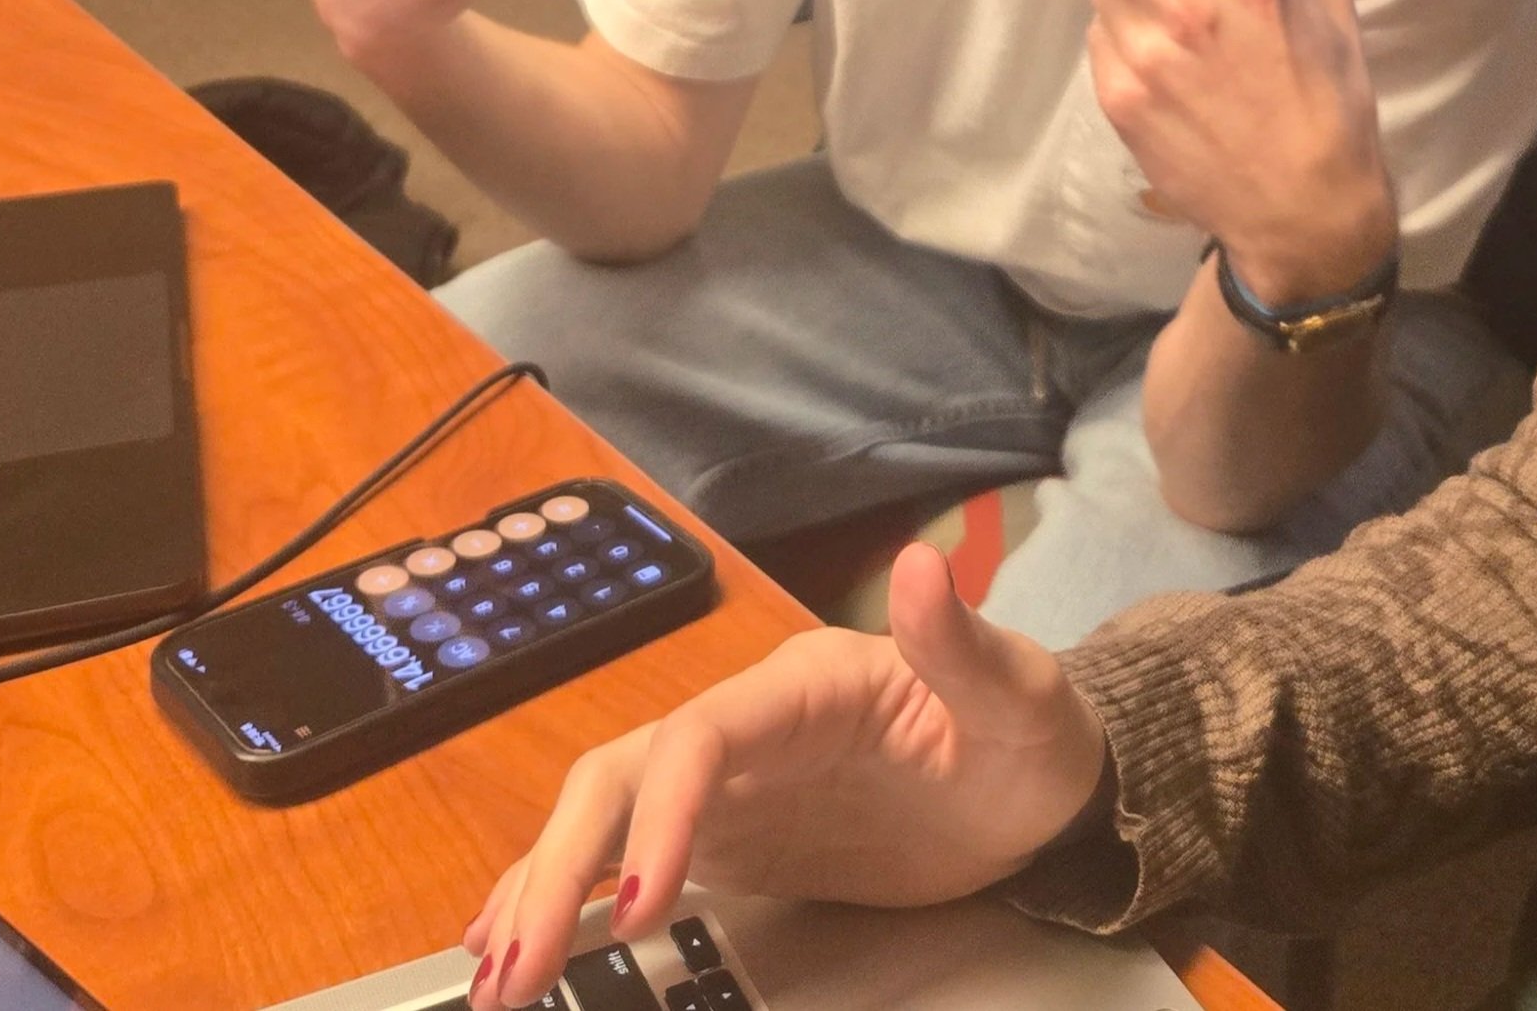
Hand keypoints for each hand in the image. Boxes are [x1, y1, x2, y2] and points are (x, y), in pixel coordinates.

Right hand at [461, 544, 1106, 1010]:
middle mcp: (747, 729)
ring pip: (608, 820)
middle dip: (560, 865)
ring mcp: (734, 788)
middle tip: (513, 970)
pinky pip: (632, 862)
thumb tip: (920, 566)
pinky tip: (523, 940)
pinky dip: (572, 897)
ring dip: (545, 887)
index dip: (659, 812)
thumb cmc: (1033, 735)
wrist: (1043, 791)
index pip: (700, 737)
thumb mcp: (1018, 695)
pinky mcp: (737, 839)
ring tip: (494, 975)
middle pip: (624, 775)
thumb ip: (960, 644)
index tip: (639, 905)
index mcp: (800, 686)